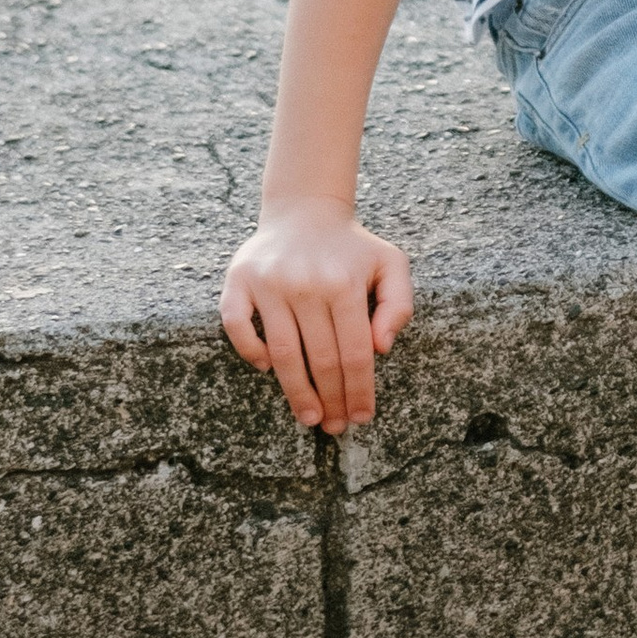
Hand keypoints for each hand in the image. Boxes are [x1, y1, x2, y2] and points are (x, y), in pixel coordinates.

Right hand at [221, 211, 413, 432]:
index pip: (355, 352)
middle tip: (335, 427)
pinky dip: (251, 351)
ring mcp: (269, 282)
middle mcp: (306, 283)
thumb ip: (399, 304)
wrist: (304, 210)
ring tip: (309, 418)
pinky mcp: (239, 280)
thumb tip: (382, 347)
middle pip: (321, 359)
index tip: (362, 417)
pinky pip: (236, 325)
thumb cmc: (351, 248)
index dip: (359, 390)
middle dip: (331, 400)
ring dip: (296, 392)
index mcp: (345, 282)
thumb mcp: (391, 264)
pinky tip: (267, 369)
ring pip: (283, 352)